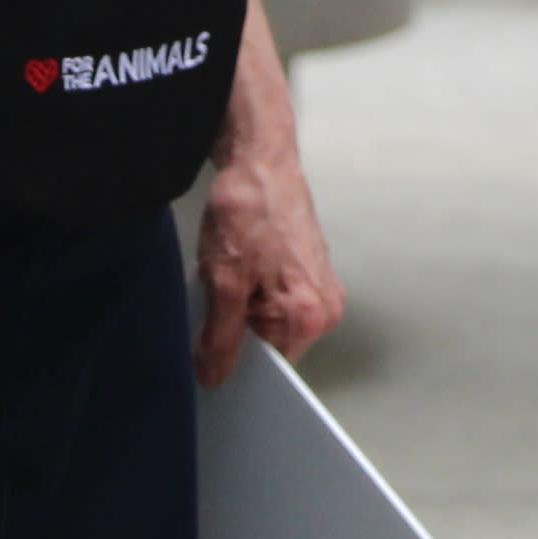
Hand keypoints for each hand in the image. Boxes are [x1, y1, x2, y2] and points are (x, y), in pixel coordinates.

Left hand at [192, 0, 340, 387]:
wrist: (260, 162)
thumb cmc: (248, 213)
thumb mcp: (223, 282)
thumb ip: (219, 337)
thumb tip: (214, 376)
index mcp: (310, 316)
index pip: (271, 369)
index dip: (238, 365)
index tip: (211, 356)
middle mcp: (326, 308)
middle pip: (273, 347)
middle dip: (240, 335)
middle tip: (218, 304)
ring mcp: (321, 288)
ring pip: (271, 324)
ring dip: (244, 313)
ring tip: (232, 280)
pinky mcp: (311, 271)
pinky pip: (276, 302)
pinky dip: (253, 295)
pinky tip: (240, 271)